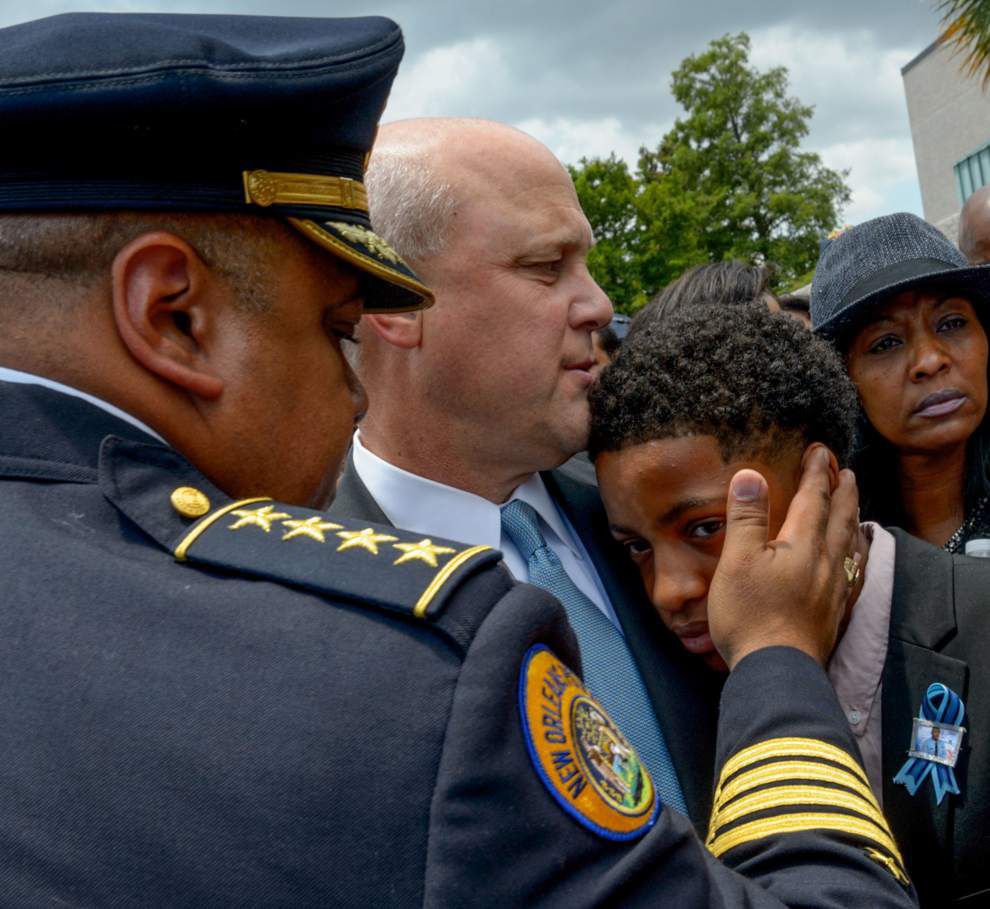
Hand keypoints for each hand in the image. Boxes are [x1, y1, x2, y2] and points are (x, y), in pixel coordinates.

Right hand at [707, 445, 858, 669]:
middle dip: (843, 492)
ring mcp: (833, 590)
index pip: (814, 499)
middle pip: (840, 519)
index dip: (817, 473)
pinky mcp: (833, 612)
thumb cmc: (750, 614)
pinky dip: (854, 556)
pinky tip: (852, 561)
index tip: (820, 452)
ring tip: (855, 509)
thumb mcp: (737, 560)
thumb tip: (750, 475)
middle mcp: (826, 563)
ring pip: (850, 545)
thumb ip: (746, 517)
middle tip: (847, 472)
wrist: (776, 670)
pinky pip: (852, 573)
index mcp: (803, 545)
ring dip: (852, 520)